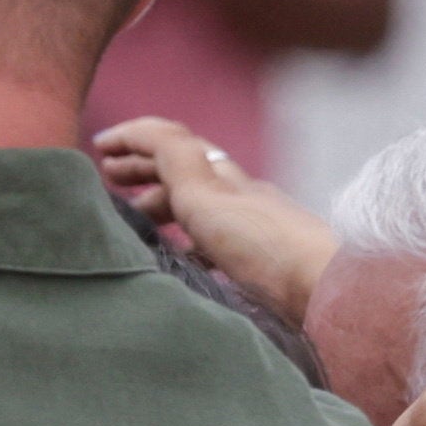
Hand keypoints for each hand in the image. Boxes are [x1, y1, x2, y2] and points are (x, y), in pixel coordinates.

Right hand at [96, 118, 333, 324]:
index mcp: (222, 177)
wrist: (326, 292)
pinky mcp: (261, 264)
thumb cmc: (263, 246)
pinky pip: (213, 242)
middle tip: (109, 178)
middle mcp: (238, 197)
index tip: (99, 147)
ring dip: (163, 204)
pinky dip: (186, 241)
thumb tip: (145, 133)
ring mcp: (252, 229)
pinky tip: (181, 260)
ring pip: (198, 207)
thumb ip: (174, 161)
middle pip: (185, 172)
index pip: (171, 142)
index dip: (133, 139)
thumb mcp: (207, 195)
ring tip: (136, 220)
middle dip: (145, 169)